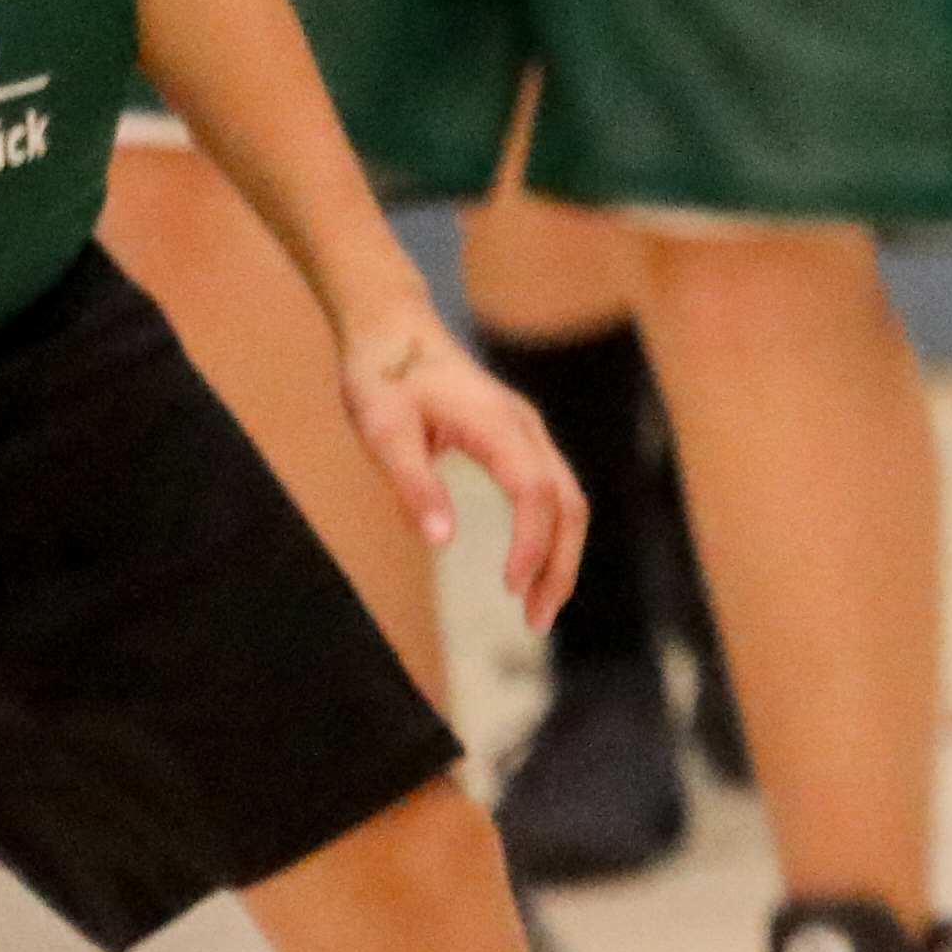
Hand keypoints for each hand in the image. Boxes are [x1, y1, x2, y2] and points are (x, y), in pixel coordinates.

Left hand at [338, 318, 585, 632]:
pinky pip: (552, 492)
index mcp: (497, 425)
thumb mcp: (382, 432)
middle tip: (536, 622)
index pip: (535, 491)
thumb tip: (441, 544)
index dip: (531, 542)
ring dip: (560, 554)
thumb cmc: (382, 377)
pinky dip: (551, 534)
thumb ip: (414, 485)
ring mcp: (527, 433)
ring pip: (569, 499)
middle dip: (561, 564)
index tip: (511, 589)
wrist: (393, 329)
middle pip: (569, 502)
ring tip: (535, 607)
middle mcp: (525, 429)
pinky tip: (531, 565)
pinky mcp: (519, 440)